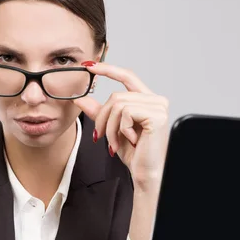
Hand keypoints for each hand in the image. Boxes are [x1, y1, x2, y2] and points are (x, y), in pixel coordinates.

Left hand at [74, 62, 168, 187]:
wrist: (146, 173)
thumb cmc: (134, 153)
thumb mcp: (112, 129)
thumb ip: (99, 112)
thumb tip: (80, 98)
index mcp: (147, 100)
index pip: (127, 76)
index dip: (108, 69)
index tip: (89, 66)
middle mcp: (156, 100)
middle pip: (116, 95)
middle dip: (102, 117)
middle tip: (100, 136)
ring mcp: (158, 107)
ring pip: (118, 104)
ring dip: (110, 127)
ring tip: (114, 143)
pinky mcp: (156, 115)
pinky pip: (125, 113)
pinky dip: (120, 129)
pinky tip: (131, 140)